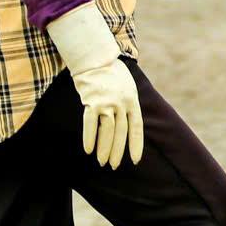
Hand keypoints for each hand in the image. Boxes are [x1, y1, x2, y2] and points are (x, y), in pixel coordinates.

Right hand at [45, 3, 142, 168]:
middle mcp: (121, 103)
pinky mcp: (91, 101)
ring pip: (107, 131)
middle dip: (118, 152)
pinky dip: (89, 138)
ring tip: (102, 162)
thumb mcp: (128, 89)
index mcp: (133, 101)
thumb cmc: (112, 75)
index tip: (135, 160)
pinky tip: (88, 150)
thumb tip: (129, 126)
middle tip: (115, 166)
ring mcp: (106, 102)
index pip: (136, 128)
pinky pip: (90, 124)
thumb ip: (129, 106)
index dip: (135, 145)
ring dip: (104, 149)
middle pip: (120, 133)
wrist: (95, 58)